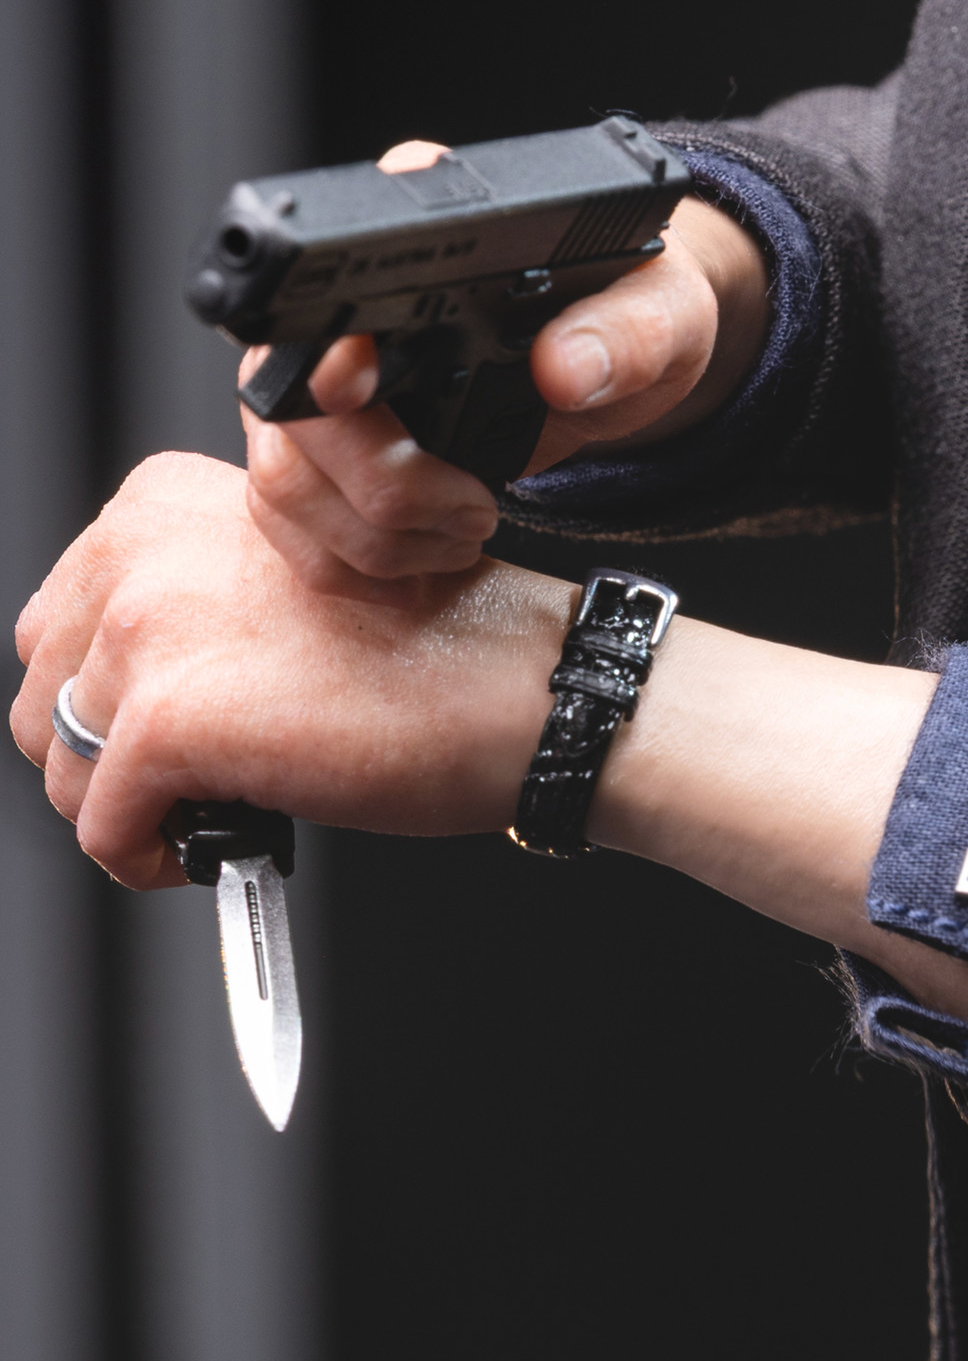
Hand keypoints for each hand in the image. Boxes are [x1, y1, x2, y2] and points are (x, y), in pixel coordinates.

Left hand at [12, 451, 967, 1024]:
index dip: (113, 693)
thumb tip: (116, 687)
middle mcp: (140, 547)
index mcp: (162, 499)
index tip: (175, 723)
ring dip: (128, 811)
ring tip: (215, 814)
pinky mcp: (168, 721)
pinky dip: (152, 860)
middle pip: (42, 692)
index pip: (61, 621)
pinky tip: (227, 846)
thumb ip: (189, 602)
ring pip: (62, 767)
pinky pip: (104, 830)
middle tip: (188, 783)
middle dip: (102, 755)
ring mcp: (150, 631)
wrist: (526, 685)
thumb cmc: (436, 639)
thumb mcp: (281, 577)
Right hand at [243, 140, 771, 583]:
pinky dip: (353, 563)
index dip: (331, 344)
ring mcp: (316, 379)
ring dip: (373, 538)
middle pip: (290, 404)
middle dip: (383, 484)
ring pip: (281, 478)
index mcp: (418, 234)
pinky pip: (286, 524)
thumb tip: (567, 365)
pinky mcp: (319, 449)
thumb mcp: (664, 313)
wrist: (620, 366)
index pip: (331, 278)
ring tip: (462, 530)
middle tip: (473, 506)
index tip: (363, 387)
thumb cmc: (631, 315)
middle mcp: (343, 305)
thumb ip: (630, 332)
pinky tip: (421, 556)